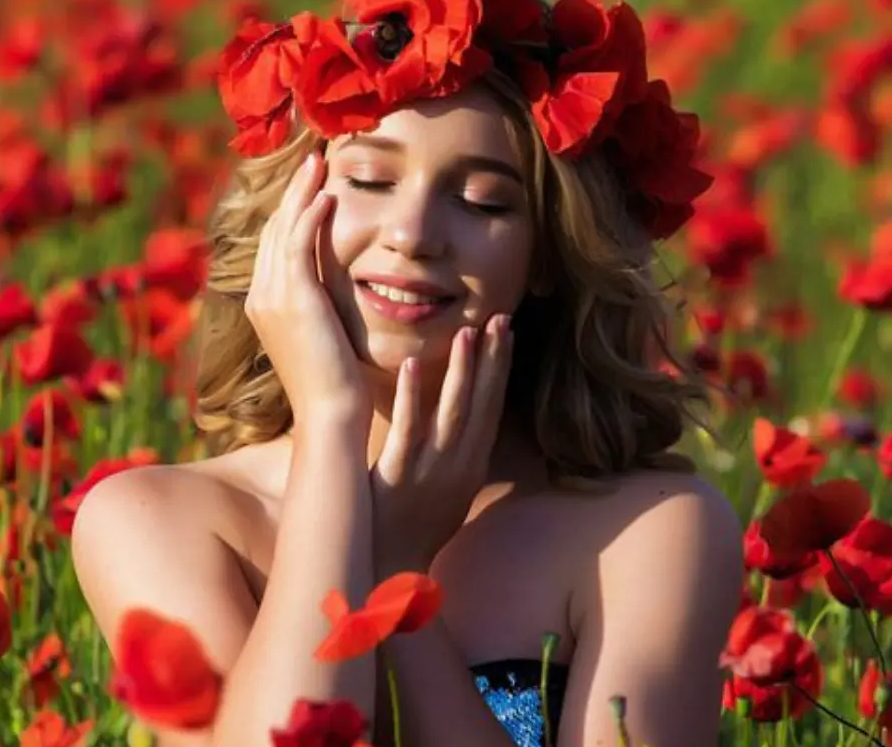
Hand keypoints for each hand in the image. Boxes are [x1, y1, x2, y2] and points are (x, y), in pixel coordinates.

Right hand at [245, 152, 370, 435]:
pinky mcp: (292, 298)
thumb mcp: (324, 338)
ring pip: (282, 229)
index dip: (290, 210)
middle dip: (292, 191)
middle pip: (272, 229)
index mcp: (264, 305)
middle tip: (311, 158)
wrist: (331, 416)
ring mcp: (271, 297)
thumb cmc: (337, 386)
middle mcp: (259, 296)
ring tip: (319, 162)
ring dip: (301, 192)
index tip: (310, 183)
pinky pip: (297, 244)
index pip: (274, 245)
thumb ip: (322, 309)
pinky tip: (328, 194)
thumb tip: (336, 293)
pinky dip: (309, 215)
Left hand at [369, 313, 513, 573]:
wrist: (384, 573)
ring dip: (462, 371)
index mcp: (469, 468)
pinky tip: (414, 364)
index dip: (501, 369)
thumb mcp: (444, 492)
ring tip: (467, 331)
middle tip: (500, 318)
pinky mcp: (396, 478)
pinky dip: (414, 396)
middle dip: (494, 361)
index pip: (492, 409)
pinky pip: (408, 431)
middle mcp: (458, 467)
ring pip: (452, 414)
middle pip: (482, 405)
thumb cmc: (410, 530)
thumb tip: (459, 422)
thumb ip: (453, 456)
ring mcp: (429, 472)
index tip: (507, 330)